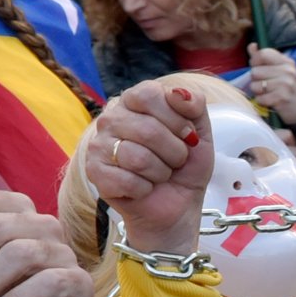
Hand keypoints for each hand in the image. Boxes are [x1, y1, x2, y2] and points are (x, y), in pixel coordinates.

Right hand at [80, 78, 211, 258]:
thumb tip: (179, 92)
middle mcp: (111, 119)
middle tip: (176, 161)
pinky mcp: (94, 172)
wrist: (178, 204)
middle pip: (146, 128)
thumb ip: (194, 104)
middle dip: (174, 152)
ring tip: (160, 175)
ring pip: (137, 157)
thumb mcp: (201, 132)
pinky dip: (146, 189)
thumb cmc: (185, 167)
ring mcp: (98, 145)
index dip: (175, 118)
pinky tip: (144, 188)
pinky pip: (127, 180)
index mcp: (134, 102)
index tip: (186, 135)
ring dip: (161, 173)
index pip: (147, 94)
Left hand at [241, 46, 295, 127]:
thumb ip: (264, 58)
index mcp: (287, 61)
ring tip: (270, 93)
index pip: (263, 53)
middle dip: (256, 80)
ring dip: (259, 92)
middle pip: (255, 71)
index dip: (255, 62)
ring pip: (255, 85)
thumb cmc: (287, 89)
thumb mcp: (279, 70)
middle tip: (268, 86)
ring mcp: (286, 84)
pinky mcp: (282, 98)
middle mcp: (288, 71)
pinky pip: (259, 98)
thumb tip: (252, 46)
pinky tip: (272, 102)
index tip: (259, 69)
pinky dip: (262, 102)